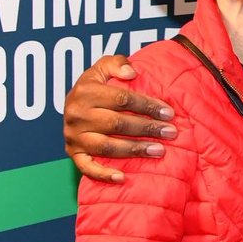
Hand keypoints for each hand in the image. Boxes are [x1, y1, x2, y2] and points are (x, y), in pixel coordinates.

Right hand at [63, 55, 176, 181]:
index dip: (147, 106)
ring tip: (159, 150)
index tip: (169, 113)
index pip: (122, 99)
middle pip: (118, 123)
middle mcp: (77, 115)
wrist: (72, 104)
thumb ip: (117, 64)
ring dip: (135, 150)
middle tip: (171, 132)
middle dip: (147, 128)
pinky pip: (87, 167)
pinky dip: (104, 174)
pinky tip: (122, 177)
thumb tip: (131, 73)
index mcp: (85, 91)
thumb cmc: (95, 85)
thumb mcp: (103, 67)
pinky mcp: (73, 153)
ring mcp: (74, 136)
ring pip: (107, 146)